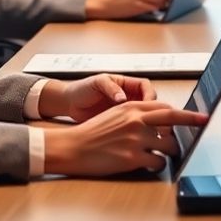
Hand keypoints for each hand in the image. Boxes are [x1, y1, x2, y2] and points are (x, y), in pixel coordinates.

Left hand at [39, 74, 157, 121]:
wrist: (69, 103)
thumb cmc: (82, 89)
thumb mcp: (97, 83)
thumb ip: (111, 88)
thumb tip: (122, 98)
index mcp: (126, 84)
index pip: (146, 87)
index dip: (150, 96)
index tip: (147, 106)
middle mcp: (128, 97)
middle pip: (149, 103)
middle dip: (151, 112)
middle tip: (149, 122)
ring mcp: (125, 111)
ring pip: (143, 117)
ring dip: (145, 123)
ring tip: (142, 131)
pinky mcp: (120, 123)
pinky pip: (132, 127)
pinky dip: (135, 131)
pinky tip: (131, 136)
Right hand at [44, 101, 208, 175]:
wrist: (74, 147)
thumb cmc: (93, 132)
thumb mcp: (116, 114)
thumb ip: (138, 113)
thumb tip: (161, 119)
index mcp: (132, 107)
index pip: (166, 107)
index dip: (184, 112)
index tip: (198, 115)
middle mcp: (137, 120)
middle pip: (173, 118)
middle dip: (192, 121)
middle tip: (204, 124)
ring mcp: (136, 139)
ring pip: (168, 145)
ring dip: (169, 151)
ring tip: (162, 153)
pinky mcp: (133, 157)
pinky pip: (157, 162)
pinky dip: (157, 164)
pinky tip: (149, 164)